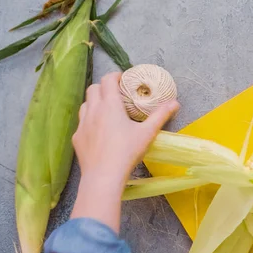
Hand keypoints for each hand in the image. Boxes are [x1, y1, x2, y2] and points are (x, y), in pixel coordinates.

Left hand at [70, 72, 178, 231]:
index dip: (115, 76)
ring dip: (95, 102)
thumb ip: (161, 116)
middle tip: (116, 94)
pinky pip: (82, 123)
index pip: (108, 80)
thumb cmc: (127, 152)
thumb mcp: (147, 133)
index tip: (123, 79)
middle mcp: (93, 110)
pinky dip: (90, 121)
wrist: (103, 176)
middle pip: (93, 88)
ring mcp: (82, 124)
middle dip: (104, 87)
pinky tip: (99, 131)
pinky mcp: (77, 138)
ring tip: (107, 111)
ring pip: (85, 104)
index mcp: (110, 105)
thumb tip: (175, 103)